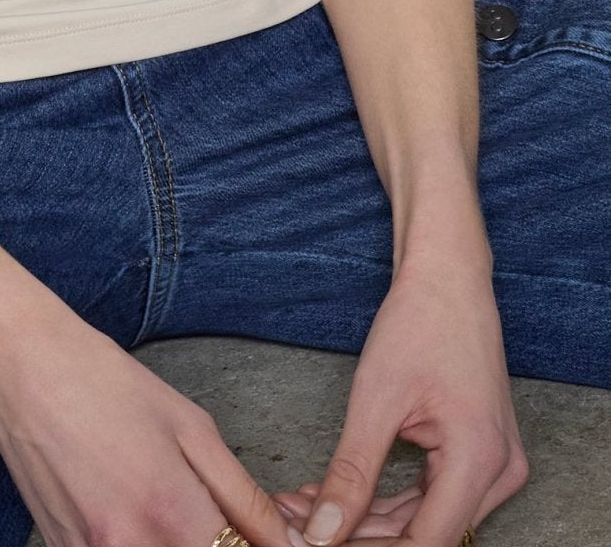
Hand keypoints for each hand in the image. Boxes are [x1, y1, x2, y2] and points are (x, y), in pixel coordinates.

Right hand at [0, 302, 295, 546]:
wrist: (20, 369)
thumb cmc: (104, 383)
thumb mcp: (191, 427)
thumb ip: (244, 498)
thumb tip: (284, 545)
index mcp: (175, 515)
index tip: (261, 539)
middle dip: (219, 546)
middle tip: (215, 521)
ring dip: (180, 544)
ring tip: (173, 510)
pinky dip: (139, 544)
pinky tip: (134, 510)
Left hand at [270, 253, 528, 543]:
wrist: (449, 277)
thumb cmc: (418, 322)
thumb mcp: (375, 398)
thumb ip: (351, 472)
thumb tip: (321, 533)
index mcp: (480, 460)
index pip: (426, 544)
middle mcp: (499, 473)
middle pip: (427, 536)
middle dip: (359, 536)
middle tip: (297, 524)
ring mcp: (494, 466)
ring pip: (426, 519)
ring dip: (367, 521)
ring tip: (305, 509)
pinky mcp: (479, 455)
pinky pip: (432, 496)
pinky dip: (386, 500)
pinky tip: (337, 496)